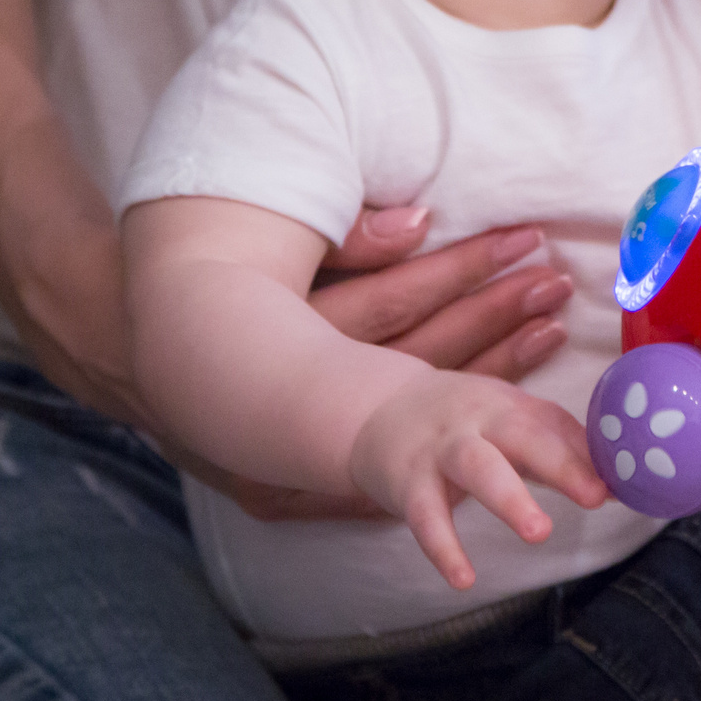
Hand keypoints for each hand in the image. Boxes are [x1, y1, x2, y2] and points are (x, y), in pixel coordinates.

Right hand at [213, 212, 574, 520]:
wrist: (143, 368)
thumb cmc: (214, 294)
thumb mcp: (270, 253)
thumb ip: (344, 241)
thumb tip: (418, 221)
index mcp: (302, 329)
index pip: (403, 298)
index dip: (468, 269)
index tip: (526, 241)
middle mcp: (312, 391)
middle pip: (426, 355)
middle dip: (499, 319)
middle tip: (557, 287)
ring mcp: (311, 444)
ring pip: (425, 409)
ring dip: (495, 372)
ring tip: (551, 332)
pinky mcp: (309, 480)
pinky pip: (403, 461)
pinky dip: (457, 437)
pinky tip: (509, 423)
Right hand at [349, 373, 608, 589]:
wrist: (376, 409)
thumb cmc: (462, 422)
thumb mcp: (508, 420)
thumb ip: (559, 447)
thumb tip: (617, 484)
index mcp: (509, 406)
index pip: (555, 425)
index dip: (589, 453)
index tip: (623, 481)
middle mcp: (477, 420)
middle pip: (521, 435)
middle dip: (559, 463)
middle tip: (593, 496)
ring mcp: (440, 449)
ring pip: (476, 467)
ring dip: (509, 497)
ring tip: (539, 532)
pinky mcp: (406, 481)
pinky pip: (425, 516)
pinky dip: (443, 549)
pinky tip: (464, 579)